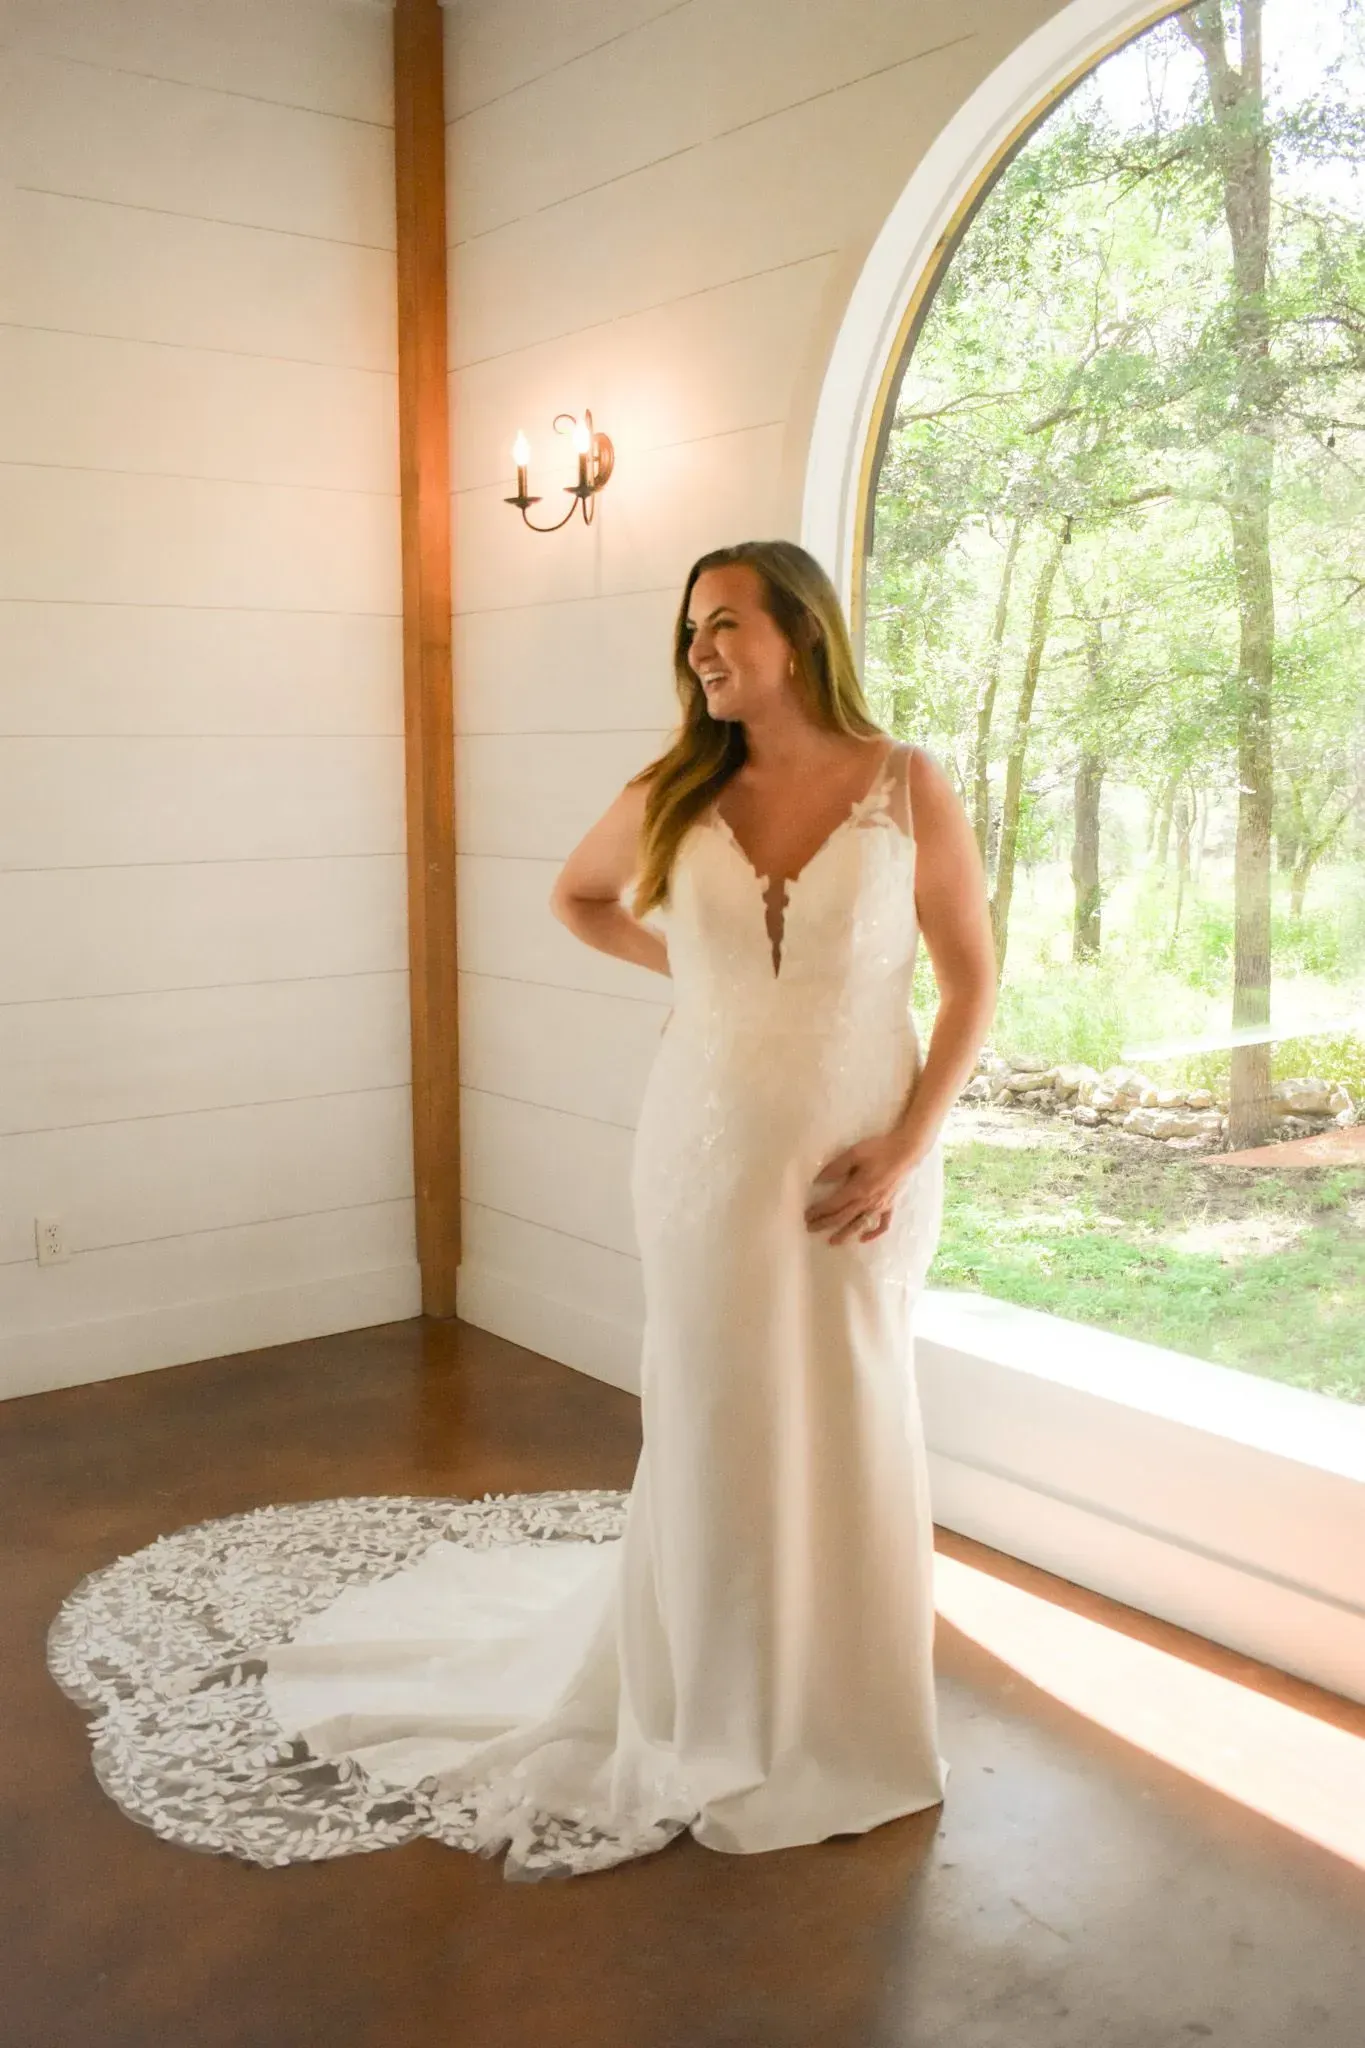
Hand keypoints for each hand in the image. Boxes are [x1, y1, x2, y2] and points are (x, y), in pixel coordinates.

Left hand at [804, 1129, 925, 1246]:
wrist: (906, 1151)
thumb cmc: (879, 1150)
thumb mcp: (854, 1153)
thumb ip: (837, 1167)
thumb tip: (820, 1180)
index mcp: (858, 1189)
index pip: (833, 1205)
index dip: (819, 1211)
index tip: (806, 1215)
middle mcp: (868, 1202)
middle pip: (843, 1217)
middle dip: (825, 1224)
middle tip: (810, 1228)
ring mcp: (880, 1206)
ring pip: (860, 1224)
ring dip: (845, 1234)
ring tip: (832, 1242)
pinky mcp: (890, 1205)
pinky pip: (883, 1224)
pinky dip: (873, 1233)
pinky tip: (863, 1238)